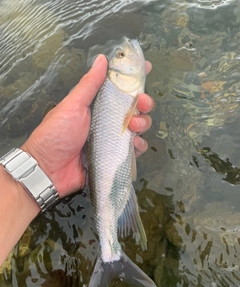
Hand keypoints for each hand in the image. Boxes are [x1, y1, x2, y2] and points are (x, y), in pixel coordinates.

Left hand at [22, 55, 153, 197]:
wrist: (49, 169)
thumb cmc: (56, 134)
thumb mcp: (72, 105)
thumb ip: (89, 84)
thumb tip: (102, 59)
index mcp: (97, 105)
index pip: (119, 88)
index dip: (134, 79)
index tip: (146, 68)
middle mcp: (107, 120)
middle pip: (133, 108)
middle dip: (143, 103)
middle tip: (142, 102)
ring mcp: (112, 139)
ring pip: (137, 128)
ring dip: (142, 123)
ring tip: (134, 126)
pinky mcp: (114, 157)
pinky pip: (134, 150)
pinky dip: (139, 146)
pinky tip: (135, 144)